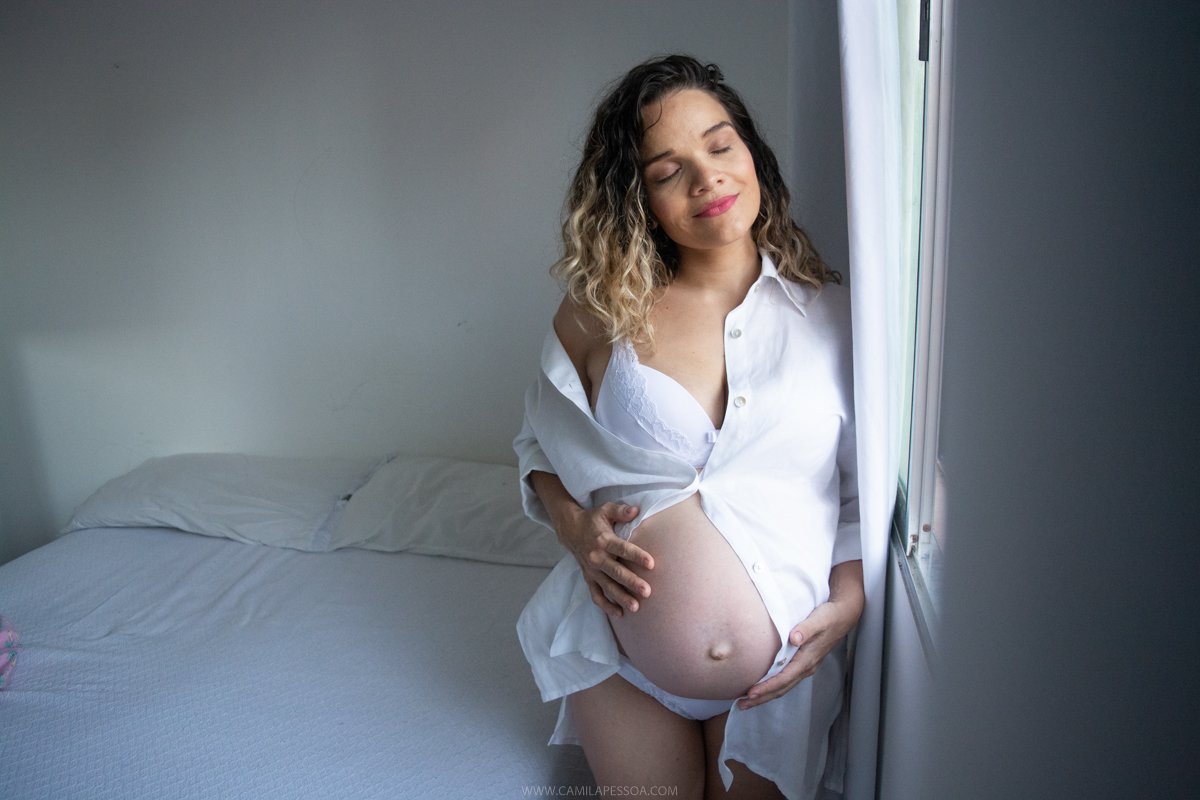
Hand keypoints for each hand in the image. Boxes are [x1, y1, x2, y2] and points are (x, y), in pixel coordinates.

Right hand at [558, 501, 654, 617]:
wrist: (570, 529)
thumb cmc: (593, 519)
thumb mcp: (605, 510)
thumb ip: (621, 511)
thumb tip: (636, 510)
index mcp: (603, 540)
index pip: (622, 549)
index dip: (636, 556)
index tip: (651, 563)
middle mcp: (597, 557)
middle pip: (616, 572)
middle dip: (631, 582)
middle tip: (647, 591)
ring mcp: (592, 570)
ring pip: (607, 587)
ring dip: (621, 597)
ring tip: (636, 607)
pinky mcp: (588, 578)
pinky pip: (596, 595)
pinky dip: (606, 605)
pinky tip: (619, 614)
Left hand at [738, 560, 863, 709]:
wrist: (843, 617)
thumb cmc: (829, 617)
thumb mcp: (819, 619)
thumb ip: (806, 629)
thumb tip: (794, 638)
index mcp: (807, 659)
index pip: (784, 678)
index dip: (767, 687)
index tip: (751, 692)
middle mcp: (806, 667)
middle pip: (781, 688)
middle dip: (761, 698)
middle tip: (741, 705)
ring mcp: (805, 667)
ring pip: (783, 687)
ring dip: (765, 695)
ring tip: (746, 702)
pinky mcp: (802, 664)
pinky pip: (785, 681)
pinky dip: (772, 687)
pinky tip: (762, 687)